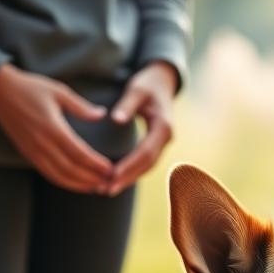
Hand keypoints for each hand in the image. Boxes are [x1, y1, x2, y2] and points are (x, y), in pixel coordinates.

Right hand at [0, 64, 112, 192]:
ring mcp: (33, 151)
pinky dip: (64, 182)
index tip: (111, 169)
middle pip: (71, 169)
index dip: (96, 165)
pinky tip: (77, 184)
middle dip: (92, 178)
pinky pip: (48, 174)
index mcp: (53, 128)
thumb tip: (102, 114)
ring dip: (79, 185)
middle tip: (110, 182)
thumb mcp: (59, 91)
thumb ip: (81, 107)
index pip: (79, 153)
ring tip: (97, 187)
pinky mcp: (27, 154)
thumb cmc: (31, 88)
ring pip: (59, 176)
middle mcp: (42, 143)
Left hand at [106, 61, 177, 195]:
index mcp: (163, 126)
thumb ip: (127, 104)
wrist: (162, 82)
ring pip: (147, 167)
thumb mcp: (137, 89)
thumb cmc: (148, 84)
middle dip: (127, 178)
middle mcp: (166, 138)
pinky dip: (132, 172)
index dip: (129, 166)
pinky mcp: (157, 144)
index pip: (145, 152)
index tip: (111, 176)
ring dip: (128, 179)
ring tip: (107, 189)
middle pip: (147, 165)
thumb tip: (116, 119)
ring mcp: (163, 143)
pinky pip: (145, 163)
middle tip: (106, 190)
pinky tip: (116, 179)